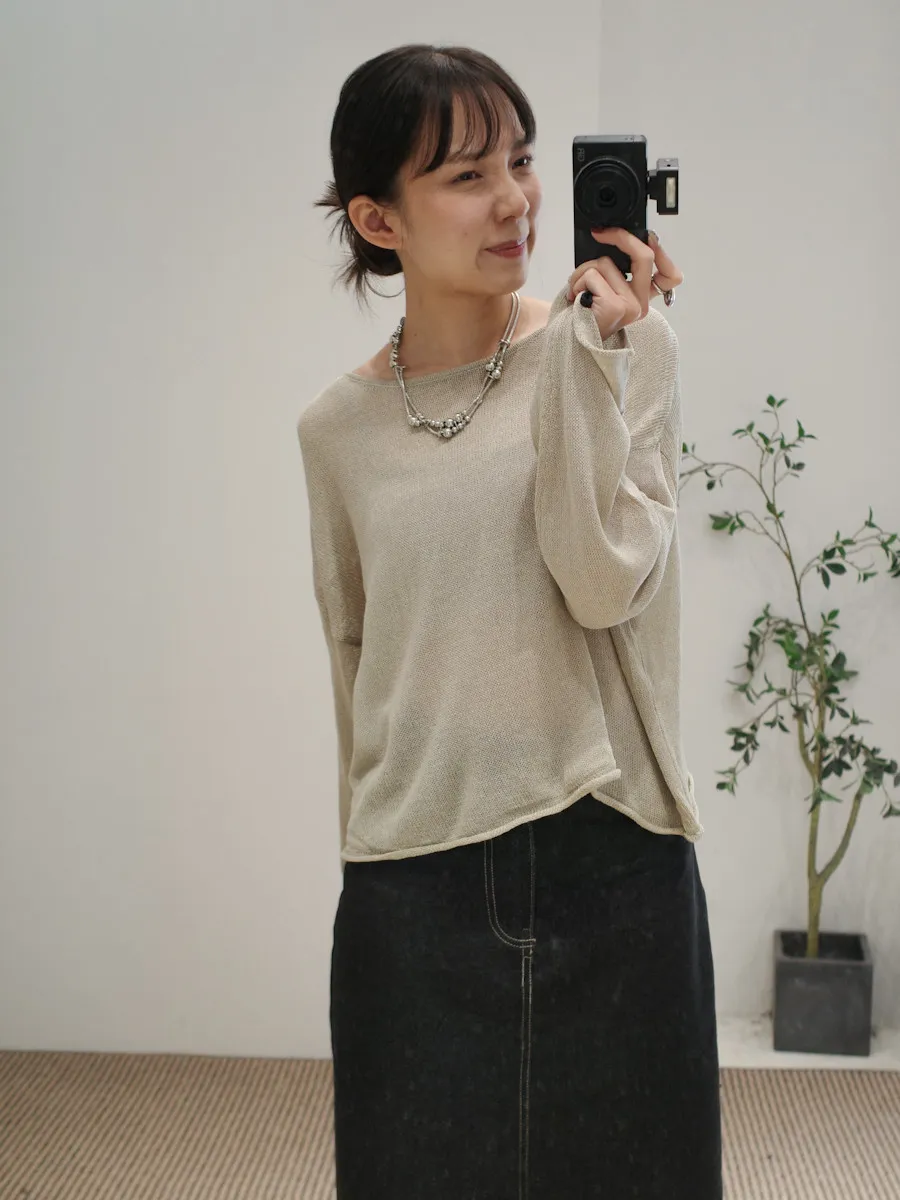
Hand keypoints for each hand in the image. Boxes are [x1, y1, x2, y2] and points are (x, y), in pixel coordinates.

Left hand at [565, 228, 683, 339]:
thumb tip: (614, 242)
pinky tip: (575, 297)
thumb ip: (617, 275)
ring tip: (577, 288)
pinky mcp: (614, 307)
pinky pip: (592, 275)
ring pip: (606, 263)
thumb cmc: (584, 317)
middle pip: (645, 256)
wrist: (569, 343)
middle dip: (620, 237)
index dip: (664, 252)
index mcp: (642, 299)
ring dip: (583, 270)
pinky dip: (577, 281)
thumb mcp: (607, 293)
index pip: (671, 277)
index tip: (649, 237)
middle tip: (600, 233)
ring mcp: (630, 306)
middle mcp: (640, 304)